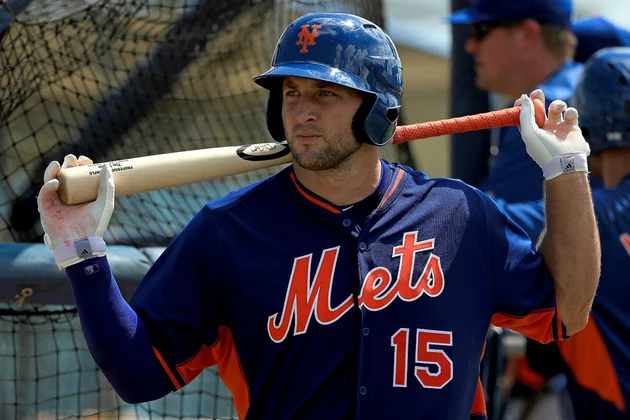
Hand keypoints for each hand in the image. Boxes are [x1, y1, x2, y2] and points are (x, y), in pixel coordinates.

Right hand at [37, 154, 114, 268]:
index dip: (80, 166)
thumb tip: (107, 167)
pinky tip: (54, 182)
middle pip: (64, 176)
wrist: (83, 244)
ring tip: (59, 163)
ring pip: (50, 182)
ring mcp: (55, 203)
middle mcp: (66, 197)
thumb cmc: (95, 226)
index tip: (86, 160)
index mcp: (80, 195)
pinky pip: (43, 195)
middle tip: (73, 158)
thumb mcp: (105, 204)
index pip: (78, 176)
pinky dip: (47, 187)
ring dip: (52, 171)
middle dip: (67, 165)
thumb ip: (107, 187)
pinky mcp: (45, 210)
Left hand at [516, 89, 589, 179]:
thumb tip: (524, 97)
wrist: (567, 162)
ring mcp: (558, 128)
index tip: (524, 97)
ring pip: (556, 108)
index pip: (524, 115)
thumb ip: (525, 115)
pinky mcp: (572, 127)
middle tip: (538, 92)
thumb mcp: (529, 133)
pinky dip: (570, 110)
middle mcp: (544, 129)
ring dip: (557, 104)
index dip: (523, 105)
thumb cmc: (544, 149)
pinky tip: (569, 116)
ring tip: (557, 108)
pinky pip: (571, 112)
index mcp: (531, 131)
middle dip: (538, 99)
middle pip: (539, 109)